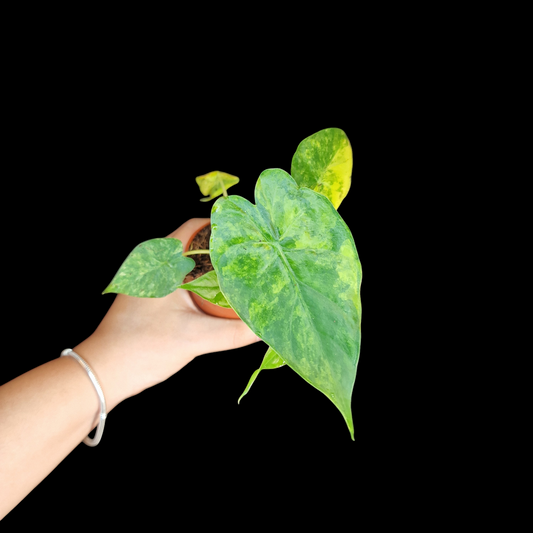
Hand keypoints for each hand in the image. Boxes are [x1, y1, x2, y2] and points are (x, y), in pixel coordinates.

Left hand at [74, 218, 260, 411]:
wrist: (104, 372)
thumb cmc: (142, 349)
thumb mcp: (193, 338)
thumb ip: (234, 333)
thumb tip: (266, 327)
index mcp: (159, 261)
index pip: (195, 227)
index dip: (224, 228)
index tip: (249, 236)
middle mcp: (153, 264)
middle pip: (195, 244)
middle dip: (224, 248)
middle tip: (252, 256)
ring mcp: (151, 280)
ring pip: (190, 263)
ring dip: (213, 267)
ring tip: (242, 274)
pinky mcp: (152, 296)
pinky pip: (184, 279)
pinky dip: (203, 282)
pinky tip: (220, 296)